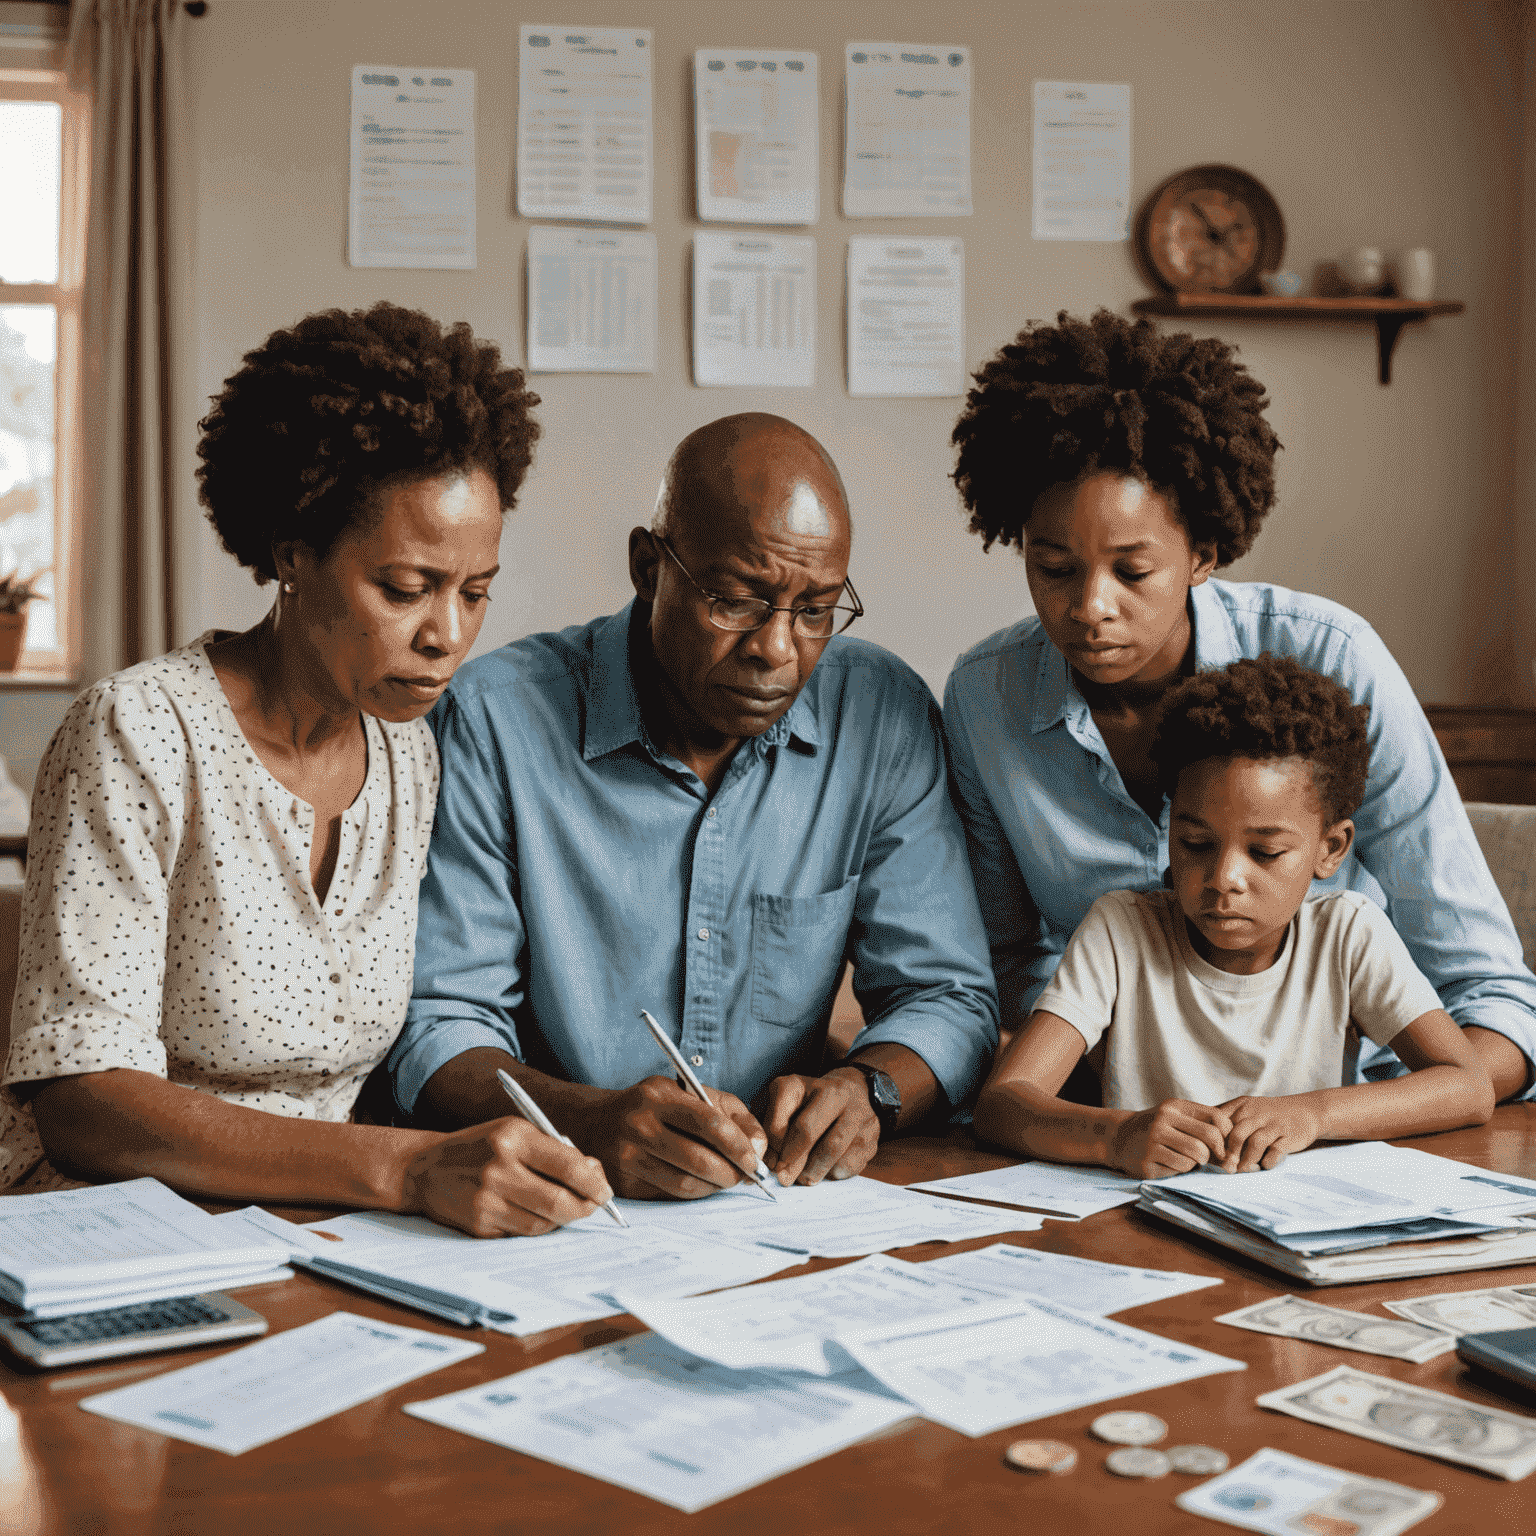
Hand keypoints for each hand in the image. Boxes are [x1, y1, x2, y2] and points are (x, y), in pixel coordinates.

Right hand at [400, 1117, 613, 1237]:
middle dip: (584, 1207)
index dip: (593, 1182)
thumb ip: (555, 1151)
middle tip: (594, 1205)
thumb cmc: (481, 1147)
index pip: (567, 1165)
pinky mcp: (479, 1226)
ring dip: (562, 1219)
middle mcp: (498, 1169)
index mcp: (512, 1138)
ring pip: (543, 1223)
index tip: (605, 1191)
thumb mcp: (516, 1133)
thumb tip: (594, 1174)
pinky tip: (536, 1213)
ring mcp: (487, 1200)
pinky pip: (522, 1233)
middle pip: (559, 1202)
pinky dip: (537, 1226)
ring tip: (565, 1206)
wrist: (426, 1169)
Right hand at [565, 1076, 768, 1200]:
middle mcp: (639, 1124)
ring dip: (715, 1187)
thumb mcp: (691, 1093)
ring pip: (685, 1184)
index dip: (738, 1146)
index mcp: (659, 1094)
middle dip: (731, 1173)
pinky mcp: (623, 1183)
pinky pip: (670, 1195)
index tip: (755, 1159)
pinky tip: (703, 1184)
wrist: (595, 1123)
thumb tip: (758, 1148)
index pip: (709, 1123)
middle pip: (698, 1160)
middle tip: (746, 1176)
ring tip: (727, 1180)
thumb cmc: (654, 1106)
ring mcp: (627, 1156)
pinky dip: (694, 1193)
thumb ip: (732, 1114)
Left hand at [761, 1067, 879, 1186]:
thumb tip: (769, 1161)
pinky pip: (851, 1161)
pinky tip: (826, 1172)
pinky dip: (835, 1172)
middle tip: (784, 1178)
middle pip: (807, 1130)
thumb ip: (770, 1129)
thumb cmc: (808, 1105)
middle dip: (793, 1160)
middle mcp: (832, 1092)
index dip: (772, 1142)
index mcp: (800, 1084)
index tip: (769, 1162)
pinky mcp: (872, 1133)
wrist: (854, 1092)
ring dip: (814, 1170)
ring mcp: (856, 1111)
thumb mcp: (782, 1107)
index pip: (781, 1114)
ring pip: (832, 1148)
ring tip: (804, 1179)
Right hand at [1110, 1099, 1230, 1179]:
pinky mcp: (1147, 1161)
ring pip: (1196, 1155)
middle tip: (1214, 1159)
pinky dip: (1182, 1169)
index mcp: (1174, 1106)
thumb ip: (1201, 1124)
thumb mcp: (1174, 1116)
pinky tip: (1172, 1164)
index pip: (1215, 1117)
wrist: (1118, 1138)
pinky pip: (1180, 1168)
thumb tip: (1233, 1143)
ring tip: (1188, 1159)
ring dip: (1198, 1162)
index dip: (1228, 1134)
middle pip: (1209, 1136)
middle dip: (1218, 1152)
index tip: (1226, 1145)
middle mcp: (1162, 1120)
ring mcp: (1153, 1141)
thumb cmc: (1156, 1128)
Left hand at [1217, 1096, 1322, 1171]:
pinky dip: (1268, 1161)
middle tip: (1225, 1168)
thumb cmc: (1269, 1115)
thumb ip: (1227, 1120)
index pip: (1220, 1122)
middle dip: (1229, 1154)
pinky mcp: (1289, 1136)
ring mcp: (1274, 1125)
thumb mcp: (1247, 1109)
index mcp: (1242, 1106)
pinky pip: (1276, 1151)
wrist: (1307, 1110)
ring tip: (1241, 1171)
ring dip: (1247, 1161)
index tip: (1210, 1154)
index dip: (1214, 1140)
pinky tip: (1264, 1166)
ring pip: (1255, 1143)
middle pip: (1236, 1134)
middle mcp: (1257, 1113)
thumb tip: (1204, 1141)